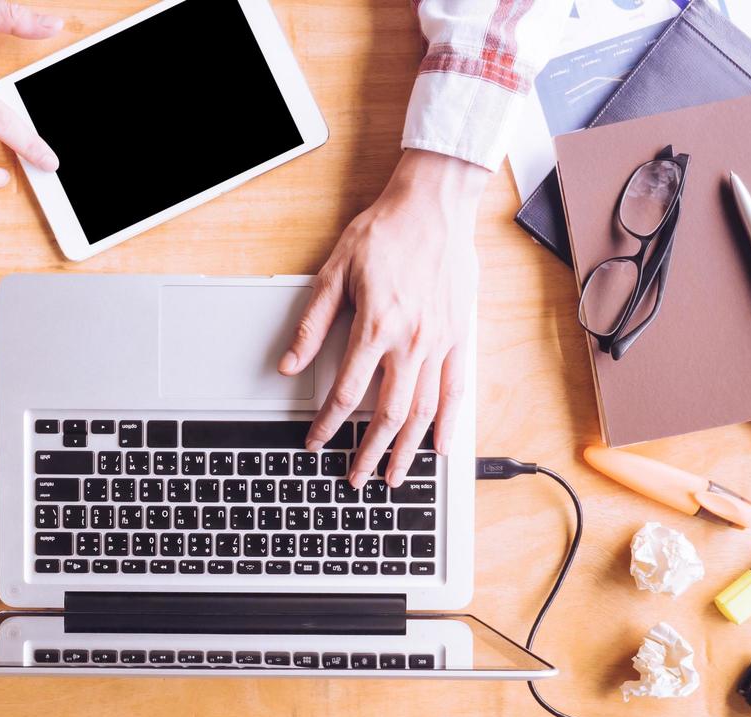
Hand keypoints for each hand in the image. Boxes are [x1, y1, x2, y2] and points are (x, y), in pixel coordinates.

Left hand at [279, 149, 486, 486]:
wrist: (435, 205)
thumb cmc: (386, 232)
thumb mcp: (336, 272)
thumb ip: (313, 324)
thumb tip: (289, 364)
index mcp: (376, 326)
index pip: (346, 392)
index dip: (328, 425)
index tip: (316, 442)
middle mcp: (411, 340)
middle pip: (388, 414)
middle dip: (369, 452)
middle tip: (356, 477)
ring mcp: (440, 342)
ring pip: (424, 410)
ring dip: (408, 449)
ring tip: (394, 477)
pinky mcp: (461, 337)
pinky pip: (457, 389)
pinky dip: (449, 423)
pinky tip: (440, 447)